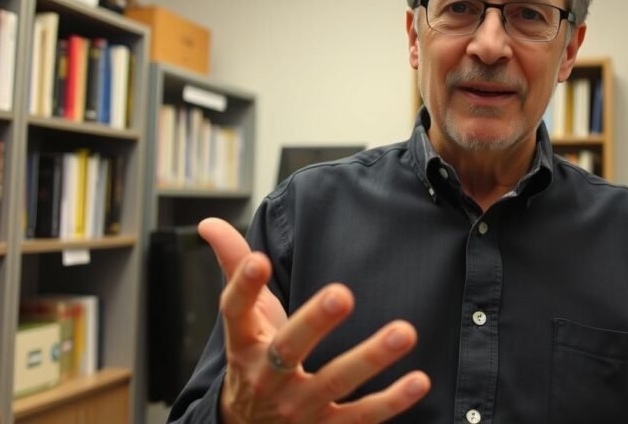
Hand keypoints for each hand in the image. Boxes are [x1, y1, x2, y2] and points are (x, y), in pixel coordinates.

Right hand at [198, 217, 430, 423]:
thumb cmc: (252, 358)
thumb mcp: (242, 317)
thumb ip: (233, 266)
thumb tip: (208, 222)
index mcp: (243, 344)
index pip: (235, 312)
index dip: (245, 286)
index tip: (259, 260)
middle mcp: (268, 376)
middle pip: (288, 349)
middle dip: (315, 323)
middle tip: (342, 294)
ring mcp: (299, 406)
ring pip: (334, 382)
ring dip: (371, 358)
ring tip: (405, 331)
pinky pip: (362, 416)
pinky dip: (392, 401)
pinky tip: (419, 379)